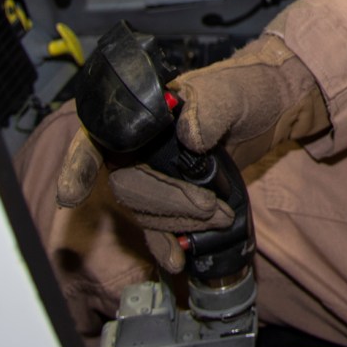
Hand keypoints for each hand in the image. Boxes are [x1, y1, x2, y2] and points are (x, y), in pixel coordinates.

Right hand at [54, 28, 326, 272]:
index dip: (78, 166)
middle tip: (208, 207)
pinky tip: (178, 259)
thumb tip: (188, 136)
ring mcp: (156, 174)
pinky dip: (165, 244)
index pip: (96, 138)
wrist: (275, 109)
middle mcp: (140, 146)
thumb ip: (210, 107)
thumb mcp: (233, 91)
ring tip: (218, 218)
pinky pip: (157, 226)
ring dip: (176, 222)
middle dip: (165, 203)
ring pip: (143, 210)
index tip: (71, 196)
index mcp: (143, 114)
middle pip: (126, 185)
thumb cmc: (249, 88)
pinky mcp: (174, 198)